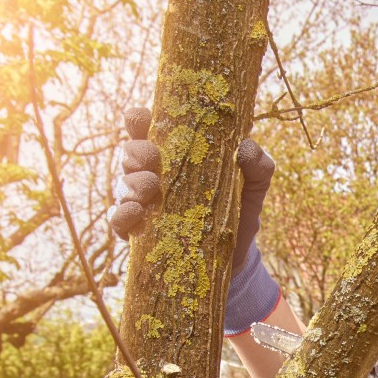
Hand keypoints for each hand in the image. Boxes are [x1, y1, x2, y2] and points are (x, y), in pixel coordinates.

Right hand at [106, 104, 280, 335]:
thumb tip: (245, 146)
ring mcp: (142, 203)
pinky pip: (118, 219)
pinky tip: (136, 212)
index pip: (147, 128)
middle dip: (137, 152)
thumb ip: (258, 164)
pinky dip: (122, 214)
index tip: (145, 119)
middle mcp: (152, 173)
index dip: (139, 120)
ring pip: (122, 184)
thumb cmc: (240, 210)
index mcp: (174, 153)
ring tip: (150, 188)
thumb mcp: (255, 185)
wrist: (237, 258)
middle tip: (153, 159)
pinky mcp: (138, 232)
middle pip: (130, 153)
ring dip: (131, 183)